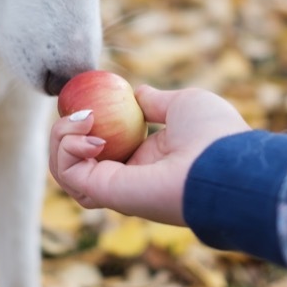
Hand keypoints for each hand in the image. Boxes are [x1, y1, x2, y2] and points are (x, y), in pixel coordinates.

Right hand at [49, 85, 250, 225]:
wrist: (226, 165)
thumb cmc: (213, 135)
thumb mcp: (183, 105)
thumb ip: (156, 102)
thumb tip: (137, 94)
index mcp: (147, 160)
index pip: (102, 148)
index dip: (86, 124)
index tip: (88, 103)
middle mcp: (127, 178)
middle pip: (75, 161)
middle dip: (64, 133)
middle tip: (80, 112)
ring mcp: (114, 188)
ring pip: (65, 170)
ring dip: (59, 140)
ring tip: (81, 118)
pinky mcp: (105, 192)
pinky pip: (68, 173)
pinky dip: (66, 149)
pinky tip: (88, 132)